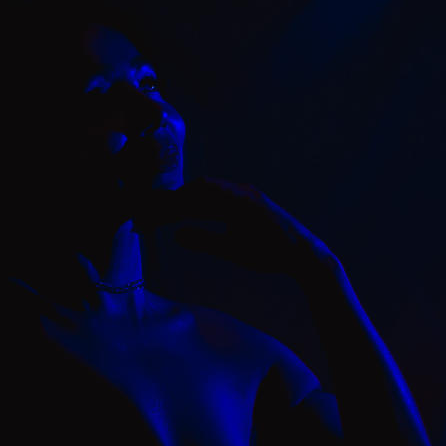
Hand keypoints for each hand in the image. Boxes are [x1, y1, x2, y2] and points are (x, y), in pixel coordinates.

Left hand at [138, 176, 337, 283]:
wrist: (303, 257)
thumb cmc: (268, 253)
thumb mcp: (229, 248)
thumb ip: (204, 239)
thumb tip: (178, 235)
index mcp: (230, 201)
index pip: (193, 198)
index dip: (168, 204)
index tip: (146, 214)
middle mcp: (237, 192)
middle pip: (194, 189)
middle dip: (167, 198)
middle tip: (142, 210)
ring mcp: (246, 196)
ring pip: (204, 189)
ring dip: (178, 198)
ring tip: (155, 211)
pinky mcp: (254, 204)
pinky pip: (223, 196)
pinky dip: (201, 199)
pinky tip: (182, 207)